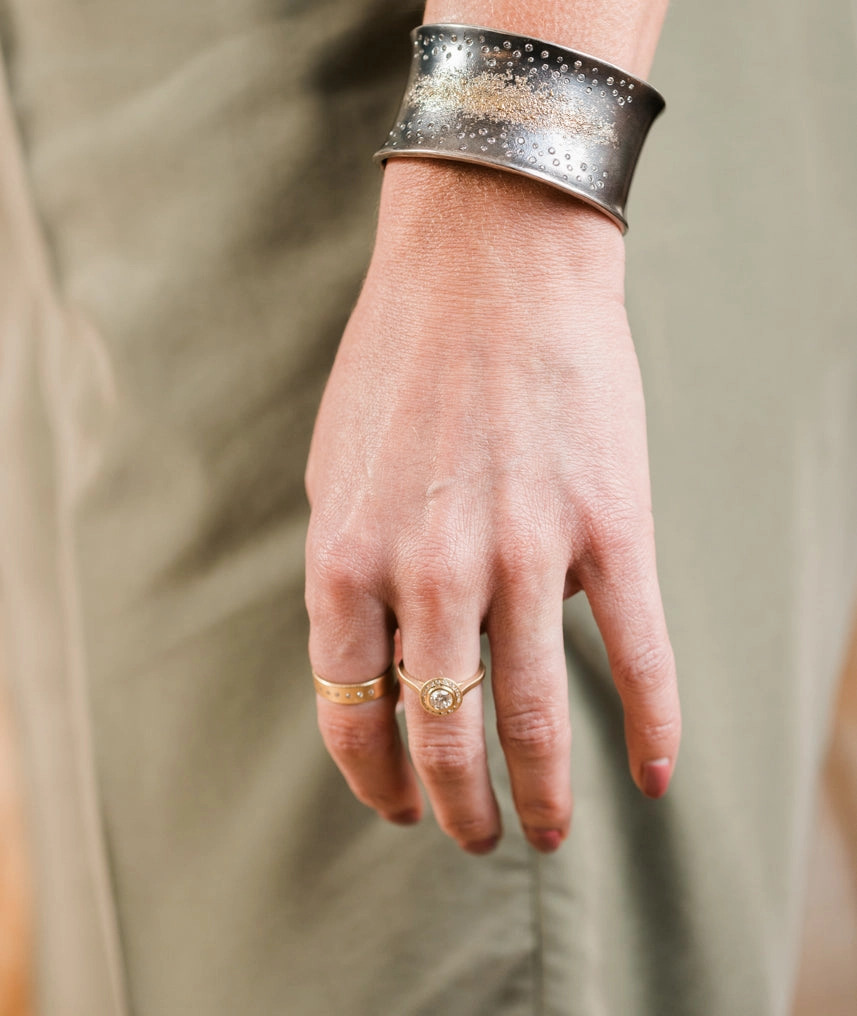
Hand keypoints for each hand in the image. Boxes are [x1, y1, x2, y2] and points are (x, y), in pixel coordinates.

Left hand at [304, 158, 679, 853]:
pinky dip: (652, 731)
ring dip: (542, 796)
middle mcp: (431, 572)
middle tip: (475, 836)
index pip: (353, 712)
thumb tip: (380, 652)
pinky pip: (638, 657)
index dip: (376, 778)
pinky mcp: (609, 528)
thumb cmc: (402, 356)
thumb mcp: (336, 466)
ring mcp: (524, 554)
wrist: (490, 259)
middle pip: (444, 735)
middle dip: (458, 808)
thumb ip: (350, 566)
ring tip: (551, 831)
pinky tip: (651, 776)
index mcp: (349, 558)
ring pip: (532, 717)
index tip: (398, 804)